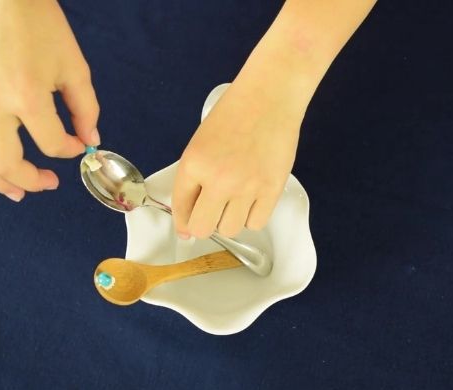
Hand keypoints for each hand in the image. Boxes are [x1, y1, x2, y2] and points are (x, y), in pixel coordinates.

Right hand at [0, 0, 99, 201]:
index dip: (69, 151)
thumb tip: (90, 141)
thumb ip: (86, 109)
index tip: (79, 146)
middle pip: (6, 163)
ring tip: (16, 193)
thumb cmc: (42, 29)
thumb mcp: (75, 68)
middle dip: (30, 182)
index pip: (51, 144)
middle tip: (49, 185)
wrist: (3, 1)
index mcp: (27, 97)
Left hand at [172, 82, 302, 238]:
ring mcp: (246, 186)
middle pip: (203, 228)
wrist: (269, 97)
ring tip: (236, 199)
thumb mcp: (200, 143)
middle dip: (204, 224)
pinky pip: (256, 223)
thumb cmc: (235, 113)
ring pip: (231, 229)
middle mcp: (218, 179)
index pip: (181, 209)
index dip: (183, 222)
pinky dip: (252, 216)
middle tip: (212, 213)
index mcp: (194, 164)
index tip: (187, 229)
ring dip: (230, 219)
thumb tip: (190, 213)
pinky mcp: (271, 189)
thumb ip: (193, 177)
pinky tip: (253, 199)